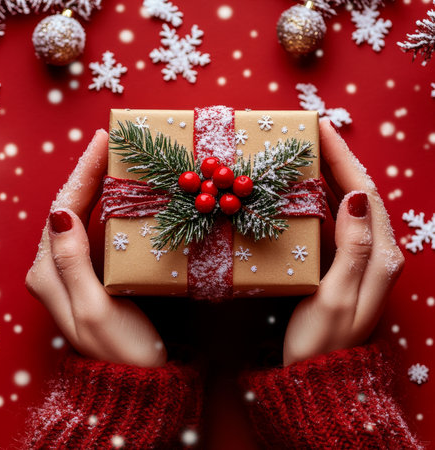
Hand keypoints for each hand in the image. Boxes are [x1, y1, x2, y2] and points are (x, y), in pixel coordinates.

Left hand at [25, 130, 165, 366]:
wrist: (132, 378)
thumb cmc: (117, 347)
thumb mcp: (94, 306)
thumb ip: (72, 261)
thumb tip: (60, 213)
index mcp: (48, 272)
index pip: (63, 209)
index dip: (82, 173)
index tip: (101, 142)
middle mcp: (53, 266)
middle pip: (68, 207)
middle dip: (86, 172)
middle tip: (108, 142)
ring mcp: (72, 269)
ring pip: (81, 216)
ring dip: (95, 186)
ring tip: (113, 159)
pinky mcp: (90, 272)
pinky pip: (94, 231)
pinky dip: (105, 207)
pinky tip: (118, 194)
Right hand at [283, 120, 403, 365]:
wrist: (320, 374)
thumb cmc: (323, 340)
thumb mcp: (337, 296)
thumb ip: (353, 247)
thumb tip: (356, 196)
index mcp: (380, 255)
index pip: (364, 192)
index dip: (344, 158)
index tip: (323, 129)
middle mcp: (375, 251)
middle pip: (359, 192)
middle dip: (338, 159)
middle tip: (313, 133)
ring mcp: (359, 257)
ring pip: (347, 204)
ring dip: (330, 175)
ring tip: (308, 152)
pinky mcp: (342, 262)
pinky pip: (335, 220)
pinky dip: (322, 198)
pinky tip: (306, 189)